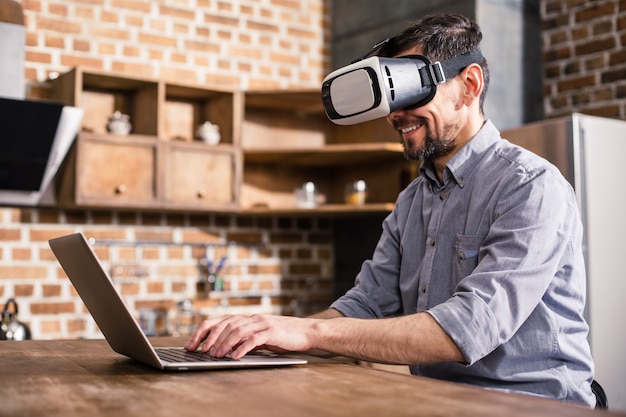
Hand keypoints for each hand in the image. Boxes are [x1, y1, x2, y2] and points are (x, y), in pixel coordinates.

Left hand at [184, 314, 315, 359]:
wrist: (306, 332)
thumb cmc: (283, 336)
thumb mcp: (259, 336)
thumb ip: (244, 339)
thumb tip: (223, 350)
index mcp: (247, 318)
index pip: (219, 320)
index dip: (203, 331)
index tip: (192, 345)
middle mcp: (252, 318)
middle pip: (225, 324)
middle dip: (211, 338)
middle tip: (202, 351)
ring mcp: (262, 323)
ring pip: (237, 330)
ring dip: (224, 343)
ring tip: (216, 355)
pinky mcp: (272, 332)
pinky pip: (253, 339)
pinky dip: (242, 348)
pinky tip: (235, 356)